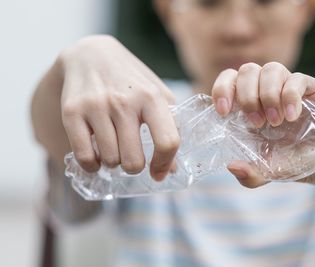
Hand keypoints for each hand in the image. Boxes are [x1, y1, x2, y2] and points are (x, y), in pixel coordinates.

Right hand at [59, 35, 178, 179]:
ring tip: (113, 148)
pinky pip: (84, 157)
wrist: (91, 55)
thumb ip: (170, 127)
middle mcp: (124, 101)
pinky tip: (96, 157)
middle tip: (131, 156)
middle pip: (133, 161)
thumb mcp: (157, 95)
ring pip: (110, 161)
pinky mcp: (72, 112)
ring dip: (113, 162)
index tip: (159, 172)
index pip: (167, 142)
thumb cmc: (131, 80)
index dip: (165, 164)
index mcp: (151, 97)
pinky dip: (91, 165)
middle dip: (134, 166)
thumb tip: (173, 168)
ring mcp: (96, 106)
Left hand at [211, 62, 314, 187]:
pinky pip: (297, 79)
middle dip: (246, 96)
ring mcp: (290, 89)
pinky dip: (290, 96)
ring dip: (268, 94)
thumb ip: (253, 174)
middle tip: (257, 123)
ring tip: (277, 122)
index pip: (229, 82)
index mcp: (251, 108)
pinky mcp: (314, 89)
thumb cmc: (301, 162)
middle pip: (247, 71)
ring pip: (271, 69)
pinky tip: (293, 116)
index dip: (221, 89)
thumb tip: (232, 167)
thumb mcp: (274, 173)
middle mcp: (268, 93)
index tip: (223, 111)